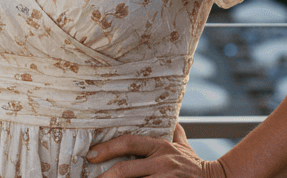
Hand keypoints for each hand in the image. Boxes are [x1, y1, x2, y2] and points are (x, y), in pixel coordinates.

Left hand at [87, 124, 226, 177]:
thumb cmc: (194, 164)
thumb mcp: (183, 145)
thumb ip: (173, 131)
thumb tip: (167, 114)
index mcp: (161, 146)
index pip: (129, 143)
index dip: (108, 148)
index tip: (91, 154)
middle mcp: (162, 162)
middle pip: (126, 170)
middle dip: (105, 177)